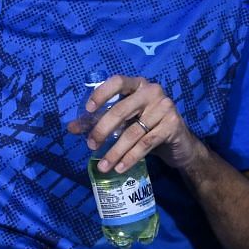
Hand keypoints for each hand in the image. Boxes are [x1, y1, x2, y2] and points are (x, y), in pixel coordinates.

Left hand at [68, 75, 204, 174]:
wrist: (178, 143)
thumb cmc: (146, 127)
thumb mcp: (123, 122)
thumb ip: (98, 121)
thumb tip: (71, 127)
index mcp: (137, 85)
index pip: (117, 82)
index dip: (101, 94)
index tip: (88, 110)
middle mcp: (152, 91)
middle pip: (121, 110)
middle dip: (102, 130)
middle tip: (91, 145)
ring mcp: (164, 107)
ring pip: (132, 132)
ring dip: (115, 151)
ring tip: (103, 166)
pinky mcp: (172, 125)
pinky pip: (146, 143)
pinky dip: (130, 157)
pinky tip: (120, 167)